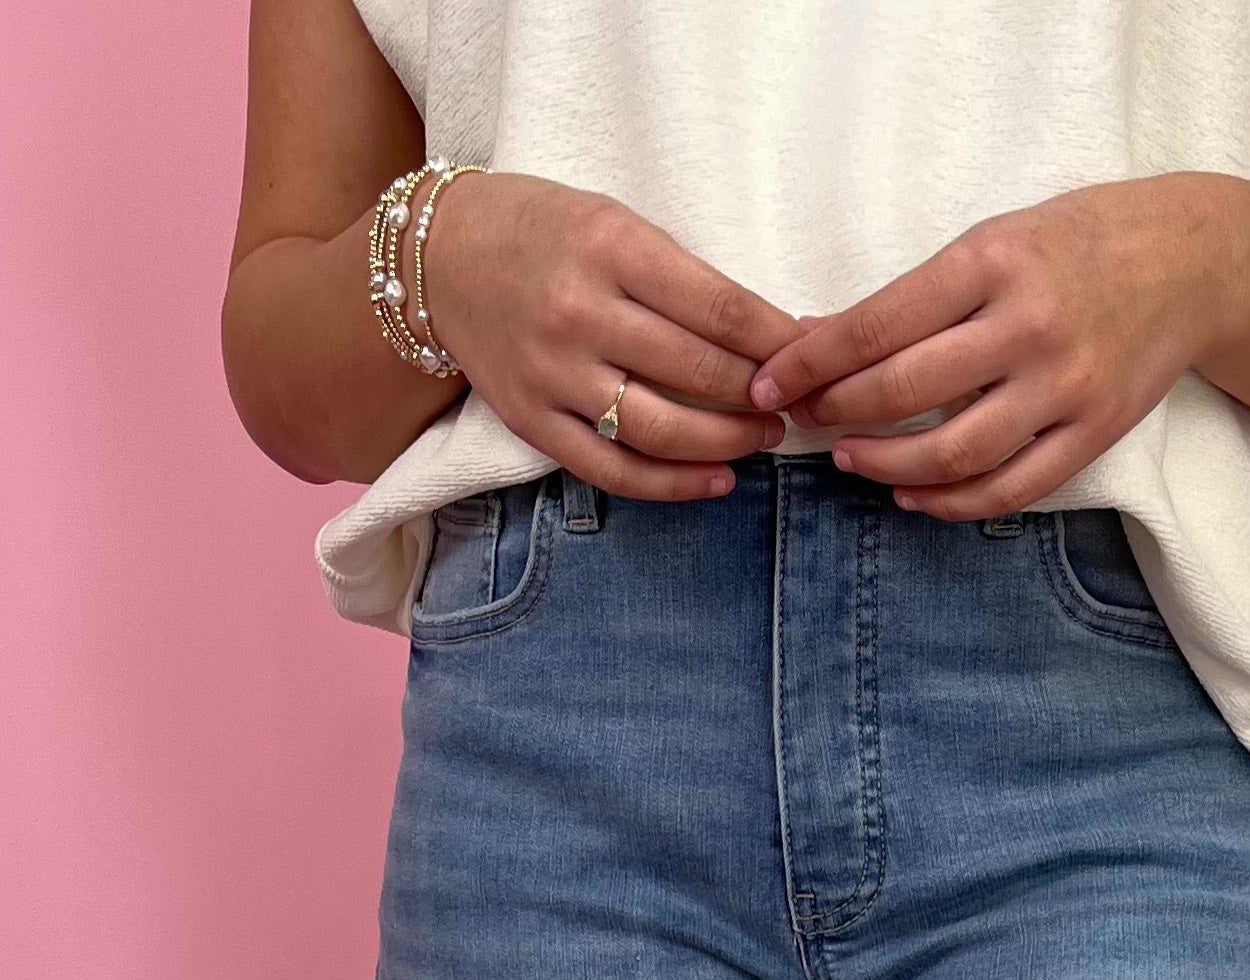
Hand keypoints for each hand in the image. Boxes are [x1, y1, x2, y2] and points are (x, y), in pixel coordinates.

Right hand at [424, 171, 798, 500]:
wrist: (441, 256)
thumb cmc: (544, 232)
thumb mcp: (615, 225)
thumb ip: (682, 279)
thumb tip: (770, 333)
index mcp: (610, 248)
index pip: (718, 308)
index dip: (775, 342)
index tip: (807, 357)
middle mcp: (581, 313)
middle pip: (697, 372)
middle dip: (759, 396)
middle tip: (793, 404)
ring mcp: (554, 374)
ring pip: (662, 429)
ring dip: (728, 442)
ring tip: (762, 439)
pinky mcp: (533, 421)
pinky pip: (614, 471)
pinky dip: (673, 484)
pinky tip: (717, 480)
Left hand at [748, 177, 1241, 517]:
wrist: (1190, 263)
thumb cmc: (1077, 244)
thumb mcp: (996, 239)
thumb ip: (918, 293)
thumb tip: (821, 335)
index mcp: (993, 262)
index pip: (878, 323)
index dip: (813, 361)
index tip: (769, 381)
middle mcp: (1028, 326)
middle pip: (906, 391)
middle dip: (837, 410)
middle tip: (800, 419)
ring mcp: (1064, 387)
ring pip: (954, 452)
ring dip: (887, 466)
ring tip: (848, 457)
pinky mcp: (1092, 433)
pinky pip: (1008, 489)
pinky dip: (950, 501)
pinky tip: (911, 496)